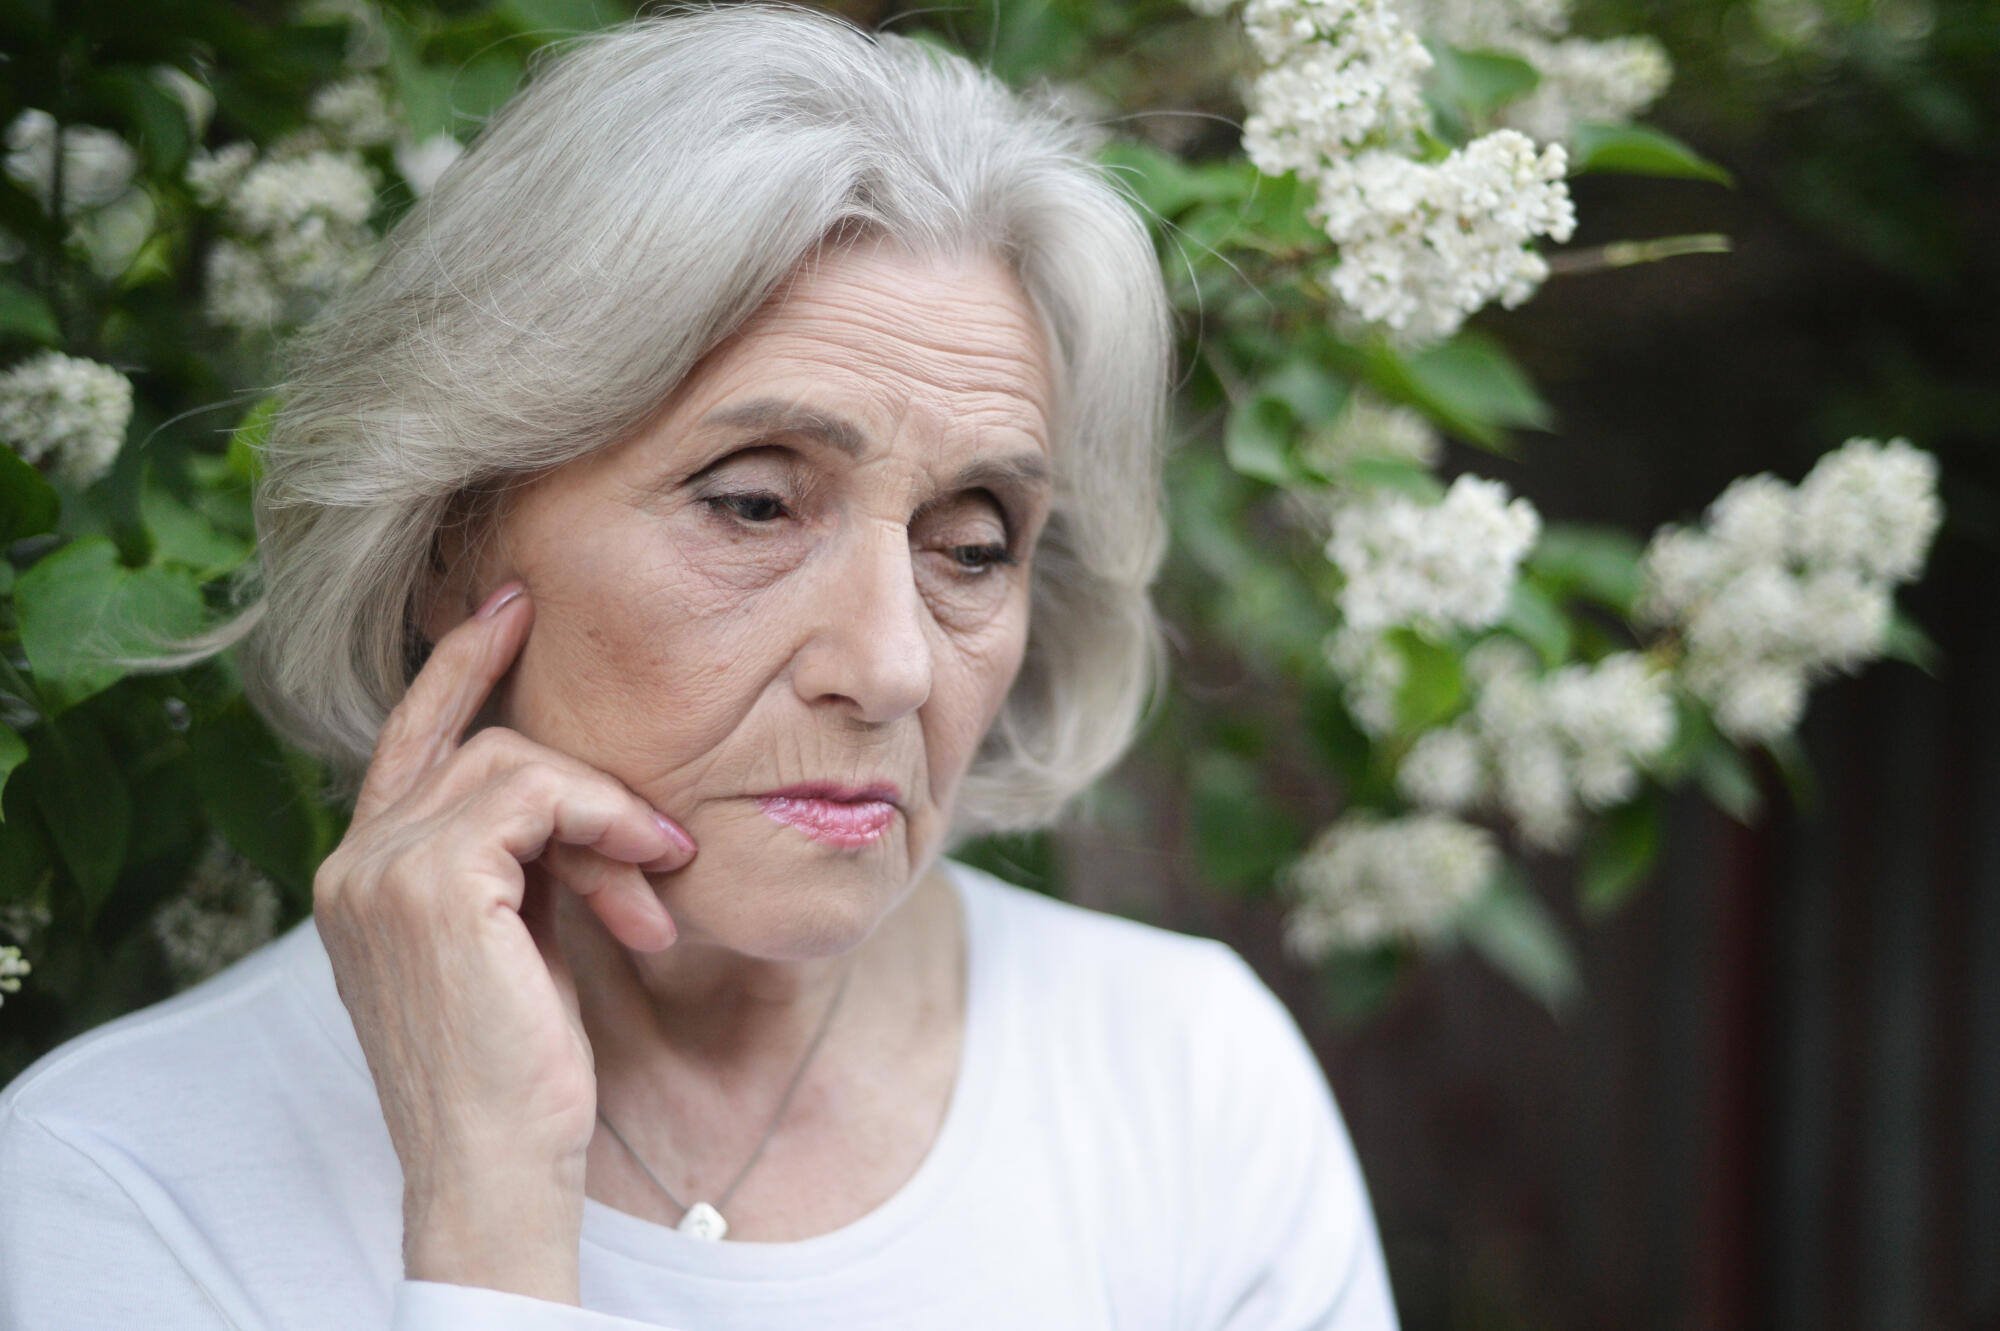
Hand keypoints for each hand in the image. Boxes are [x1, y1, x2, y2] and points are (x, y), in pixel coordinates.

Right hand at [311, 579, 696, 1300]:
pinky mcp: (431, 880)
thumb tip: (577, 797)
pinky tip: (644, 879)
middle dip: (586, 783)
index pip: (409, 739)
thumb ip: (519, 863)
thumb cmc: (518, 1071)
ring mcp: (379, 868)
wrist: (496, 1165)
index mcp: (363, 875)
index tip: (513, 605)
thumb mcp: (514, 943)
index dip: (460, 663)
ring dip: (609, 815)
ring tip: (658, 884)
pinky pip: (538, 792)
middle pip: (475, 741)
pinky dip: (606, 821)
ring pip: (514, 761)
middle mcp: (352, 861)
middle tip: (661, 847)